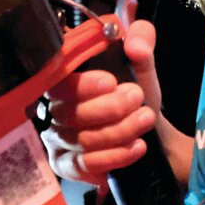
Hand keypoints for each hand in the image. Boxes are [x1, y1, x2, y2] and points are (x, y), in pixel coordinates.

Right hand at [41, 9, 164, 186]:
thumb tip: (135, 47)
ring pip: (81, 140)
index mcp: (67, 77)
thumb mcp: (142, 60)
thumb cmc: (135, 90)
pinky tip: (135, 147)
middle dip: (111, 108)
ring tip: (145, 120)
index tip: (111, 82)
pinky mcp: (66, 164)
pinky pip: (83, 165)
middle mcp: (55, 107)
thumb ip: (142, 38)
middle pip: (71, 114)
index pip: (59, 82)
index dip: (83, 84)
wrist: (148, 128)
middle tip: (138, 99)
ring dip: (119, 131)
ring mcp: (57, 137)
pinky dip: (113, 157)